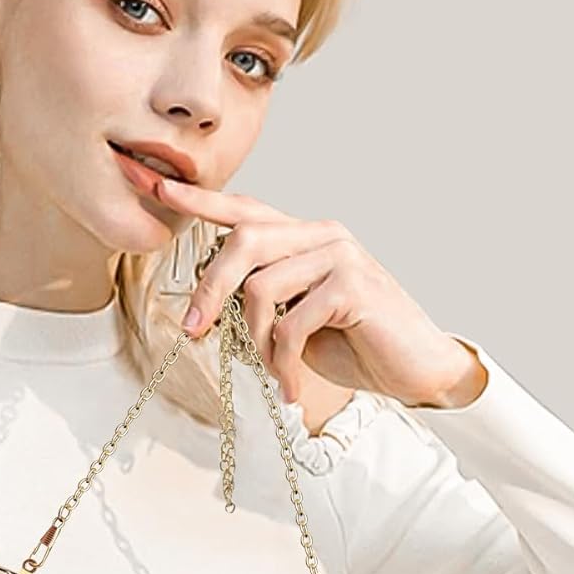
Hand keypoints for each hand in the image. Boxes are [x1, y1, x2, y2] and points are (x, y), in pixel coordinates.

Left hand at [155, 176, 486, 408]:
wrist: (417, 368)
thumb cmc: (355, 343)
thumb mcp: (296, 318)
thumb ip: (262, 297)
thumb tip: (209, 304)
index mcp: (305, 237)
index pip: (245, 211)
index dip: (200, 201)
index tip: (155, 188)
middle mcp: (323, 234)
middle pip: (242, 242)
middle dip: (209, 290)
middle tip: (195, 332)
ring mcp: (341, 256)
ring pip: (260, 287)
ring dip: (256, 342)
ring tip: (276, 373)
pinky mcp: (353, 286)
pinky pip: (290, 323)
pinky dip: (283, 362)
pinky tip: (292, 385)